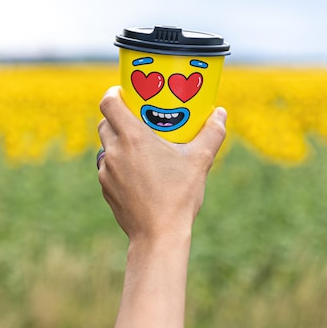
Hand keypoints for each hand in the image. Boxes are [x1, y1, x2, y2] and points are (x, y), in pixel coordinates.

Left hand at [97, 86, 226, 242]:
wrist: (158, 235)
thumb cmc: (178, 196)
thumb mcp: (200, 161)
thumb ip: (212, 133)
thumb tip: (221, 113)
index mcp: (133, 137)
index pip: (108, 102)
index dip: (114, 93)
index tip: (125, 92)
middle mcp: (114, 151)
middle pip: (105, 123)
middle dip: (118, 118)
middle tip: (138, 119)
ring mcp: (106, 172)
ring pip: (106, 147)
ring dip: (118, 142)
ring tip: (139, 147)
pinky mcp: (106, 189)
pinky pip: (107, 168)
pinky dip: (118, 165)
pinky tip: (138, 173)